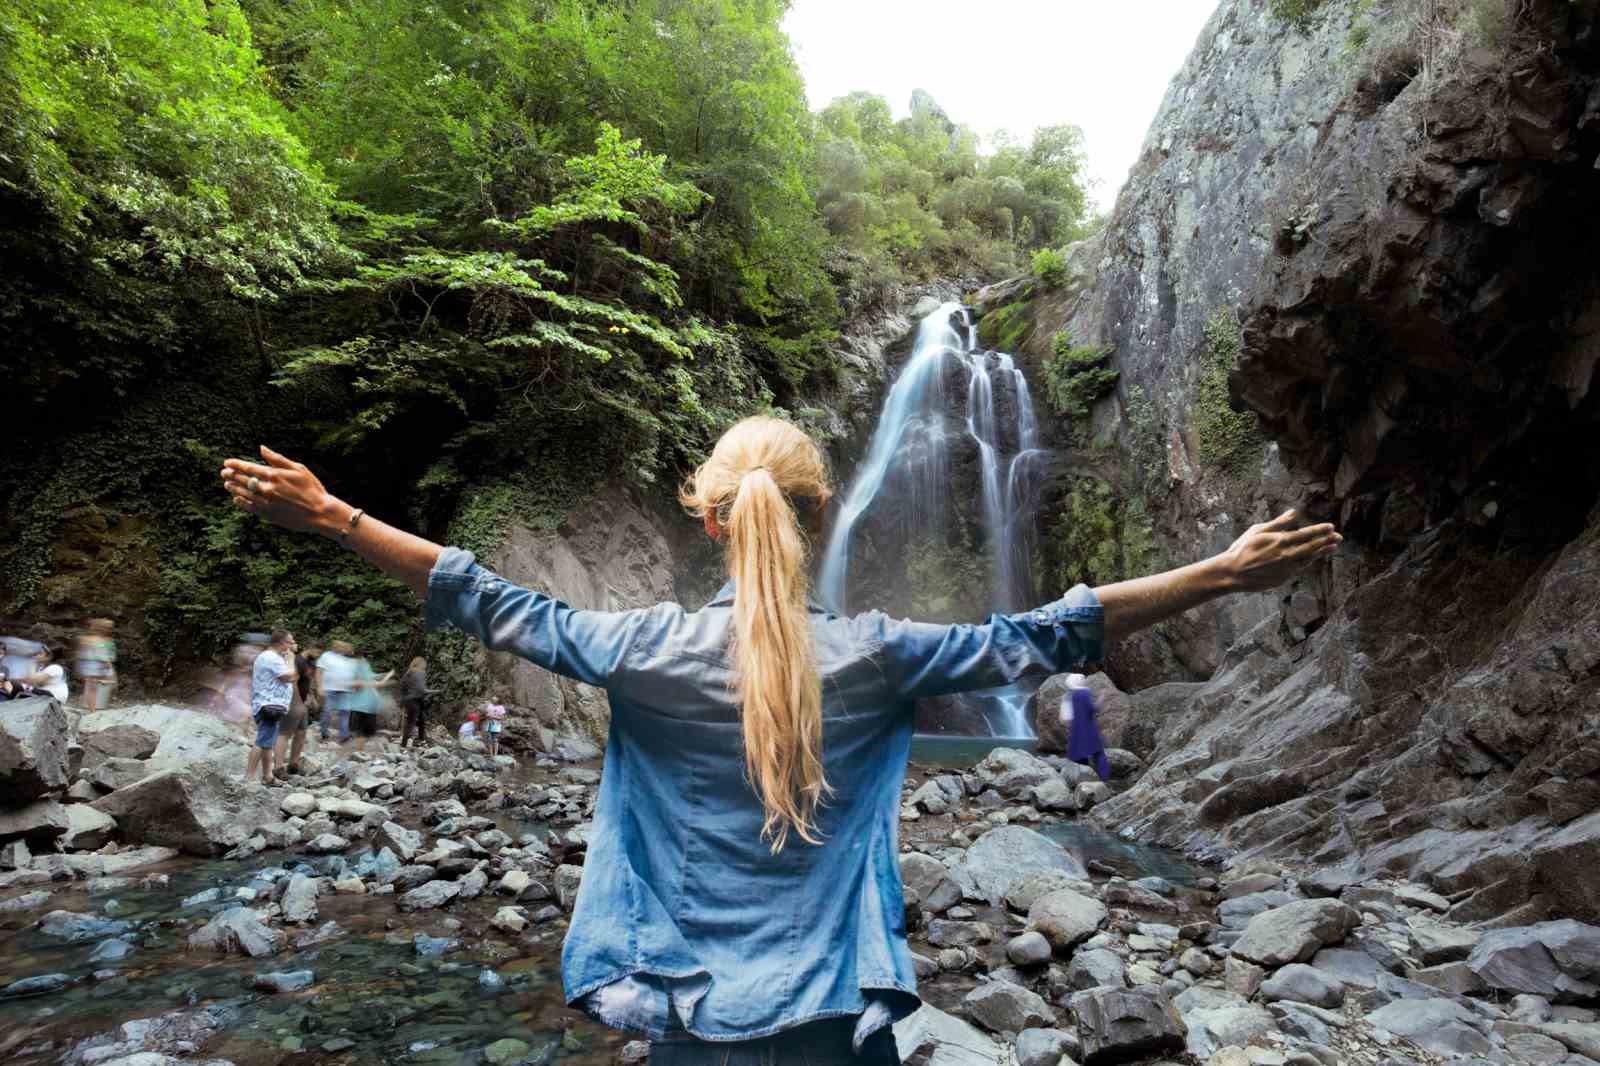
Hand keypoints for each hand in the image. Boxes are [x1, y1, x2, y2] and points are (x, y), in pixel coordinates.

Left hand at [221, 446, 342, 535]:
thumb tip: (261, 448)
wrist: (319, 512)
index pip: (248, 467)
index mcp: (274, 475)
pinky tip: (237, 499)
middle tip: (224, 473)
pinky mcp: (267, 514)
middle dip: (231, 475)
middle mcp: (267, 488)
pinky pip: (249, 507)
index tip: (227, 462)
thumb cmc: (312, 488)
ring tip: (227, 484)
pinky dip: (241, 502)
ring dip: (233, 488)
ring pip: (243, 493)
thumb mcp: (298, 469)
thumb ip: (277, 459)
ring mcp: (266, 502)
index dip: (235, 464)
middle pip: (243, 480)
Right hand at [1220, 509, 1341, 592]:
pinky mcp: (1283, 579)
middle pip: (1312, 547)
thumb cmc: (1242, 549)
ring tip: (1332, 547)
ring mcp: (1286, 569)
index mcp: (1280, 541)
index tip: (1331, 526)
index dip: (1320, 530)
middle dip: (1327, 541)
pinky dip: (1307, 562)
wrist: (1232, 573)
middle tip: (1339, 537)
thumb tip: (1293, 513)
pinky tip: (1312, 558)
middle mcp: (1287, 555)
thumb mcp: (1257, 531)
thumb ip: (1278, 523)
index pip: (1306, 534)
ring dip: (1321, 552)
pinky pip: (1298, 569)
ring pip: (1308, 559)